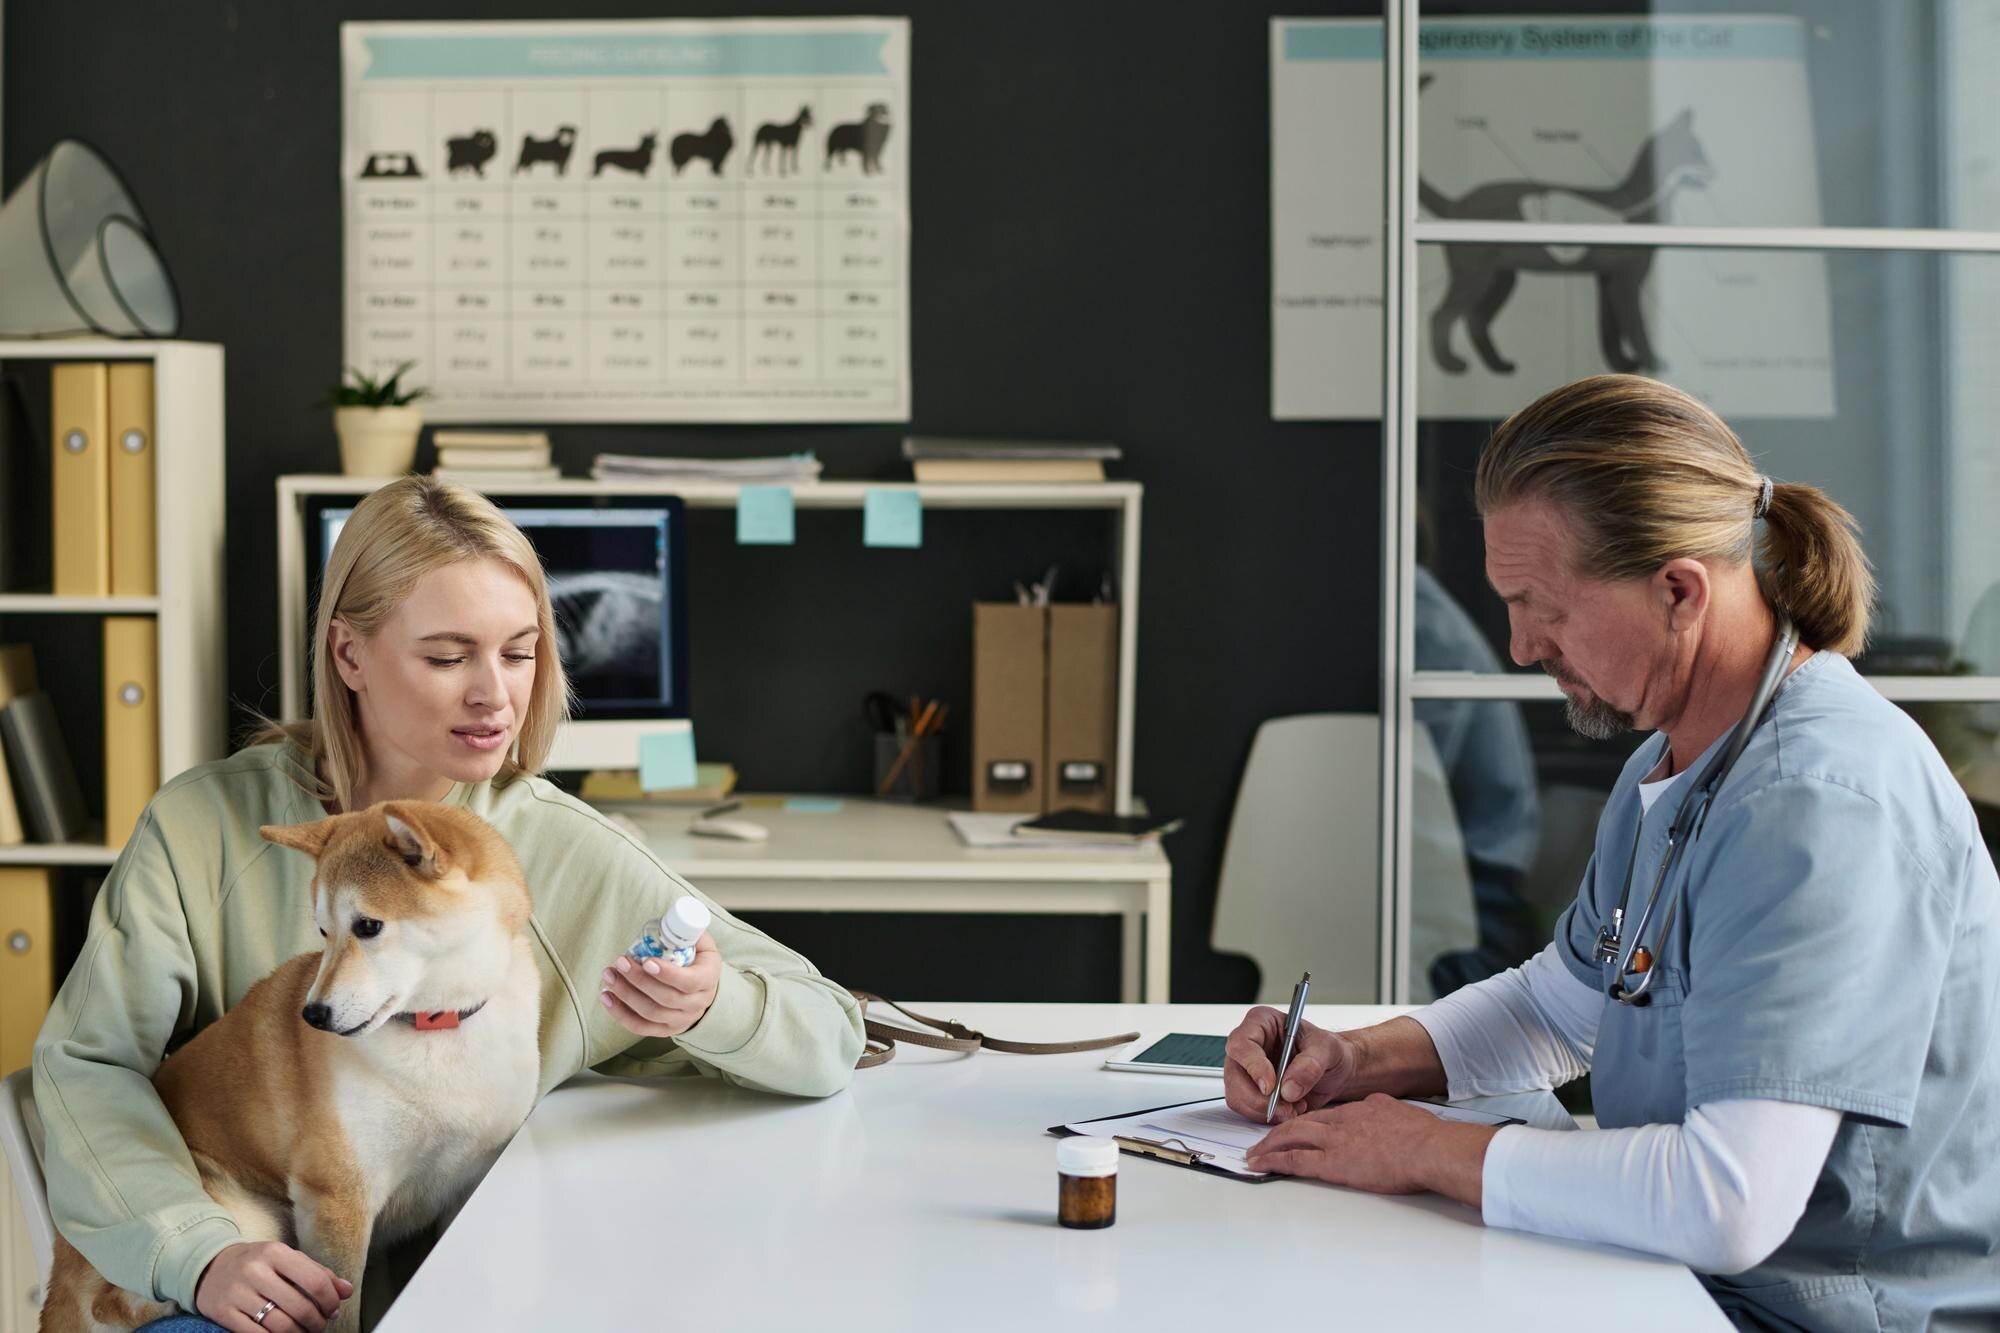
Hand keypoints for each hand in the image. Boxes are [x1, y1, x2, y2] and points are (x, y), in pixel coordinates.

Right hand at [194, 1240, 350, 1332]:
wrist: (210, 1267)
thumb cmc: (258, 1263)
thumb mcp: (287, 1259)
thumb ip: (318, 1273)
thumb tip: (346, 1291)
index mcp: (276, 1253)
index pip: (315, 1281)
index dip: (330, 1301)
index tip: (333, 1309)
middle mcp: (256, 1271)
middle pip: (299, 1307)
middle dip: (317, 1322)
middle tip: (320, 1325)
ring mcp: (238, 1293)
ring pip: (280, 1325)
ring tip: (304, 1331)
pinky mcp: (224, 1313)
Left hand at [600, 931, 721, 1037]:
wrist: (705, 992)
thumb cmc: (699, 962)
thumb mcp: (703, 945)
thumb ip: (689, 933)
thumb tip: (669, 919)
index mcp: (707, 980)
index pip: (688, 982)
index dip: (666, 973)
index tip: (645, 960)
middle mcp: (696, 1005)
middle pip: (664, 998)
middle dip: (638, 980)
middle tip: (619, 962)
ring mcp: (680, 1020)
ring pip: (650, 1013)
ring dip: (625, 995)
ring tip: (608, 976)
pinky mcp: (664, 1030)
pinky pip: (640, 1027)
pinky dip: (620, 1014)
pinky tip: (606, 997)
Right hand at [1223, 1006, 1361, 1122]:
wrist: (1336, 1072)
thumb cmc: (1330, 1052)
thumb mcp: (1329, 1050)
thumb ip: (1311, 1064)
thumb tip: (1289, 1086)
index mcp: (1262, 1023)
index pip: (1241, 1043)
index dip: (1253, 1066)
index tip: (1271, 1086)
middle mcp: (1249, 1046)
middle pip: (1234, 1075)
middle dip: (1259, 1098)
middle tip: (1286, 1106)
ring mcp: (1247, 1070)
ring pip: (1237, 1096)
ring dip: (1265, 1110)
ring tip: (1293, 1106)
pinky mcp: (1251, 1092)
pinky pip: (1247, 1109)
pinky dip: (1268, 1116)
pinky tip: (1289, 1109)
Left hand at [1245, 1093, 1498, 1203]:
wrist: (1428, 1148)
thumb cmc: (1424, 1136)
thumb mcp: (1399, 1112)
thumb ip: (1383, 1112)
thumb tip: (1382, 1116)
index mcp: (1359, 1109)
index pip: (1324, 1114)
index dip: (1305, 1121)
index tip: (1295, 1127)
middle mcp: (1341, 1120)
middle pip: (1300, 1122)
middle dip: (1278, 1130)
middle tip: (1265, 1139)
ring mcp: (1335, 1140)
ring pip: (1291, 1136)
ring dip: (1269, 1144)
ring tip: (1255, 1153)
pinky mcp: (1333, 1163)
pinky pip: (1295, 1160)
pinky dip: (1273, 1161)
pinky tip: (1260, 1164)